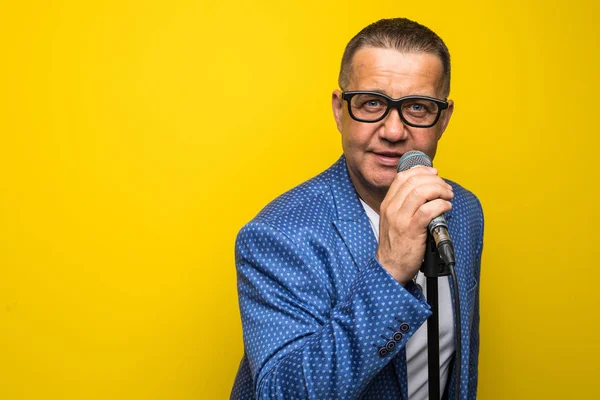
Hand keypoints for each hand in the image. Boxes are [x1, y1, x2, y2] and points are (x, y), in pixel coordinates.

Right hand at [376, 166, 453, 284]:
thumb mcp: (393, 220)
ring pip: (421, 192)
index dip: (421, 171)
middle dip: (434, 180)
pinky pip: (428, 210)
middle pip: (414, 181)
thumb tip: (425, 191)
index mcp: (387, 204)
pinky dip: (441, 205)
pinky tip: (446, 207)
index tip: (433, 173)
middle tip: (445, 187)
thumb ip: (404, 205)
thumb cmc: (396, 245)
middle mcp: (392, 208)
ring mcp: (400, 219)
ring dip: (440, 190)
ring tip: (448, 196)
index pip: (402, 177)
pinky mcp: (412, 230)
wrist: (390, 267)